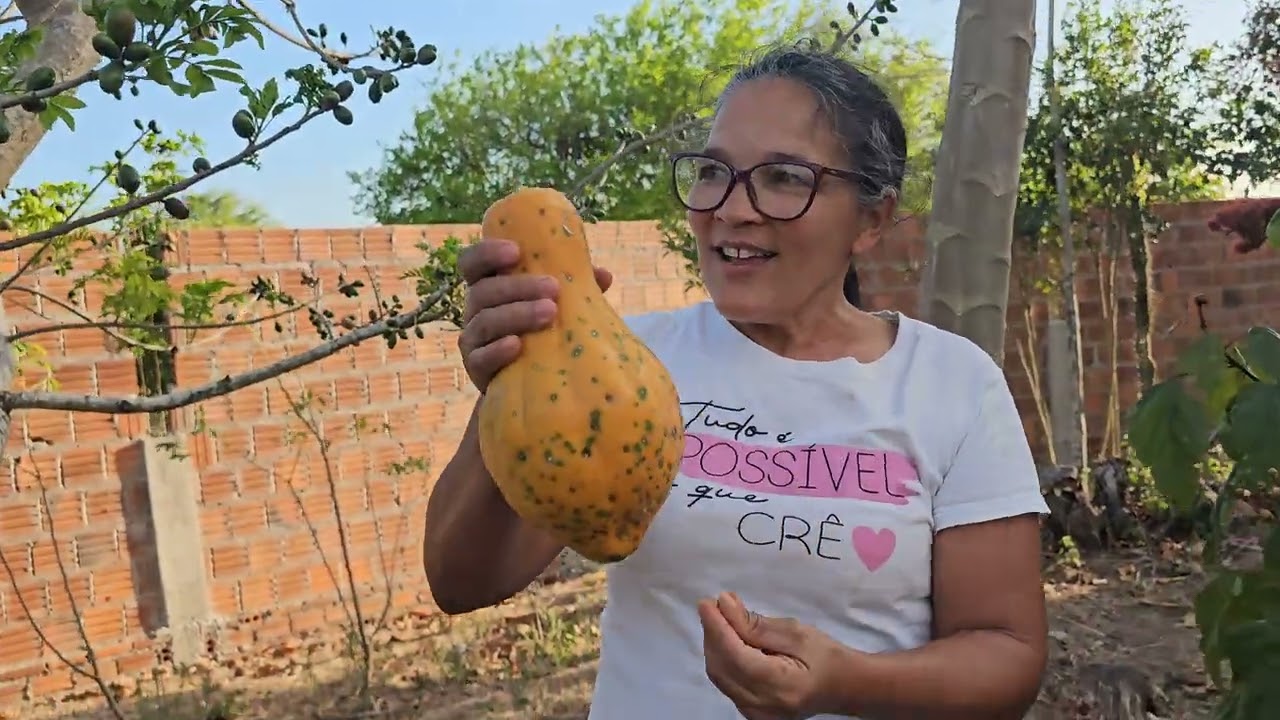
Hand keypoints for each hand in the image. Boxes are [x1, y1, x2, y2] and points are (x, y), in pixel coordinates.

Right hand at [456, 237, 612, 391]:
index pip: (472, 262)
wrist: (529, 379)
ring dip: (517, 314)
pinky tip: (516, 345)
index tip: (516, 251)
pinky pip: (480, 358)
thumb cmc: (541, 329)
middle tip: (553, 287)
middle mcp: (475, 309)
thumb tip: (604, 275)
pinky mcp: (476, 369)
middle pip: (483, 291)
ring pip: (485, 321)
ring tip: (549, 312)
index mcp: (488, 284)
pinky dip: (497, 350)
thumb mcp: (558, 304)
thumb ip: (575, 286)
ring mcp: (473, 339)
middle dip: (518, 287)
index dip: (487, 253)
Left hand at [699, 592, 848, 719]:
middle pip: (721, 667)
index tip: (706, 602)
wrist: (844, 687)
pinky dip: (723, 659)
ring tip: (723, 620)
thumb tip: (724, 604)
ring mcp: (756, 714)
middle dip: (713, 634)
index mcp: (780, 685)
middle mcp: (763, 706)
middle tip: (716, 606)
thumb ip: (756, 623)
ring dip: (716, 645)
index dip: (716, 628)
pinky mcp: (752, 713)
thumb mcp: (796, 632)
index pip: (734, 655)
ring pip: (720, 676)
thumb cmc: (826, 656)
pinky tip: (731, 641)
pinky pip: (727, 683)